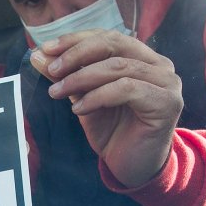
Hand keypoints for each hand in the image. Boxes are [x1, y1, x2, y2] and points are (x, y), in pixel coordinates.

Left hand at [29, 29, 182, 186]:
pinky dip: (98, 96)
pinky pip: (127, 88)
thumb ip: (66, 74)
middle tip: (51, 69)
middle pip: (114, 44)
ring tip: (57, 92)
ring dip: (81, 78)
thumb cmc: (112, 131)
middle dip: (77, 54)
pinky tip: (79, 109)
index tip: (45, 49)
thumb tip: (38, 55)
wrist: (132, 168)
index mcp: (142, 57)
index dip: (75, 40)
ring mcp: (167, 83)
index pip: (107, 37)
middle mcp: (159, 65)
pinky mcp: (168, 103)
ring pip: (118, 67)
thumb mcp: (83, 97)